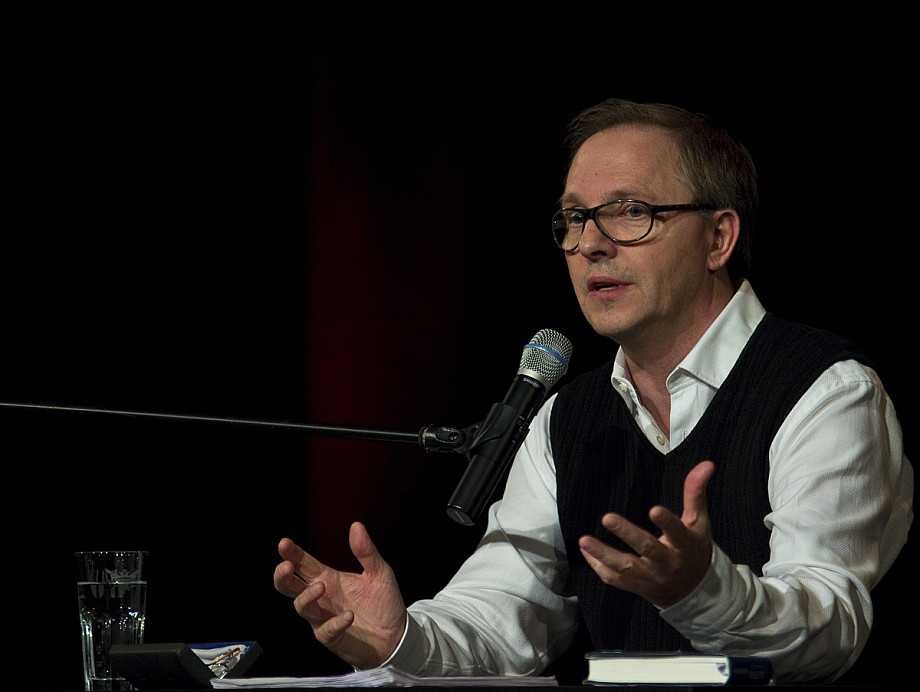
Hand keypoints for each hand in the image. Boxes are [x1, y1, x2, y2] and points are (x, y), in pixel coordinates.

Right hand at [273, 522, 406, 668]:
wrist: (396, 634)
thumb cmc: (383, 602)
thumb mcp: (379, 572)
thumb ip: (366, 551)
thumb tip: (356, 525)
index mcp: (328, 578)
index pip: (303, 564)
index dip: (292, 553)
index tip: (284, 543)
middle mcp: (321, 597)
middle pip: (290, 587)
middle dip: (283, 576)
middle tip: (287, 566)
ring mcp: (324, 618)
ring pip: (302, 607)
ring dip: (308, 596)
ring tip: (322, 586)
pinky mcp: (333, 637)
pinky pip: (326, 630)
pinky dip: (335, 622)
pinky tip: (348, 615)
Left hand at [578, 460, 714, 608]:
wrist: (694, 592)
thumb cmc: (693, 549)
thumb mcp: (698, 522)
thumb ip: (695, 493)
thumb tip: (706, 464)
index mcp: (684, 544)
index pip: (677, 532)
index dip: (666, 522)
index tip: (654, 510)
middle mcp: (667, 562)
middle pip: (647, 549)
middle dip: (627, 534)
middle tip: (607, 517)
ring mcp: (651, 577)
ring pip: (626, 568)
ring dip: (604, 555)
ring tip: (584, 540)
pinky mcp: (638, 587)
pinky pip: (616, 580)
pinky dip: (599, 567)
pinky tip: (586, 552)